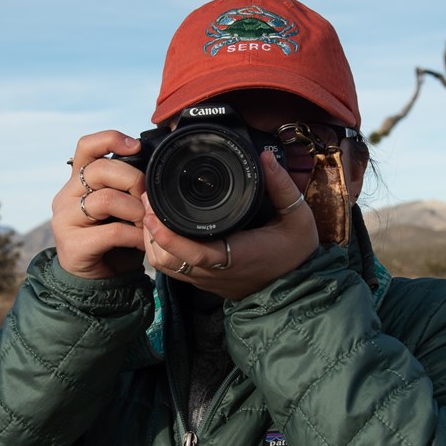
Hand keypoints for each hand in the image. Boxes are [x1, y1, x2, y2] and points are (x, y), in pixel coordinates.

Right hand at [52, 131, 146, 278]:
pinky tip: (142, 242)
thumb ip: (126, 186)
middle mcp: (66, 195)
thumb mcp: (120, 206)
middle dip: (133, 180)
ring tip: (146, 222)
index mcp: (77, 180)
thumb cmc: (113, 239)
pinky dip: (134, 236)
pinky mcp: (72, 245)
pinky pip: (111, 232)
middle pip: (99, 169)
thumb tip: (153, 168)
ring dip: (135, 210)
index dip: (111, 139)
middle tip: (148, 197)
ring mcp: (64, 220)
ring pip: (105, 199)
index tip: (137, 146)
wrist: (98, 281)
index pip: (86, 147)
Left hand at [142, 150, 318, 300]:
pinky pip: (175, 271)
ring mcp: (209, 280)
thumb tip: (265, 157)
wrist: (299, 288)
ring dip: (153, 243)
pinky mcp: (206, 283)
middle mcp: (218, 272)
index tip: (152, 210)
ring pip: (167, 268)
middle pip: (168, 262)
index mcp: (238, 256)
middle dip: (150, 233)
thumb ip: (282, 186)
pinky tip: (162, 231)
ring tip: (150, 213)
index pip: (194, 252)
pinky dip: (163, 251)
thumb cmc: (297, 253)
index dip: (168, 235)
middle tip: (146, 202)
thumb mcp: (298, 217)